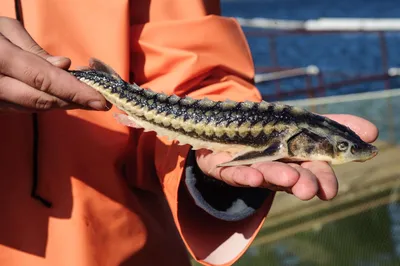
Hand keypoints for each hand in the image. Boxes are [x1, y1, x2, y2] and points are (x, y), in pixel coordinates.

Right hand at [0, 17, 106, 111]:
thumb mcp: (2, 28)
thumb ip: (33, 50)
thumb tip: (64, 66)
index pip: (44, 80)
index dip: (75, 92)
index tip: (101, 101)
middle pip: (41, 100)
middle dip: (73, 102)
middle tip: (100, 102)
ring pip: (32, 108)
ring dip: (61, 105)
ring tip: (84, 99)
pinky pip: (20, 109)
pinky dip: (43, 104)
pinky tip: (59, 100)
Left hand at [196, 114, 377, 200]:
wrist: (231, 128)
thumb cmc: (272, 129)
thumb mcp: (305, 122)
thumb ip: (336, 125)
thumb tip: (373, 132)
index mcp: (298, 159)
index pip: (315, 172)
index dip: (323, 180)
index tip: (329, 190)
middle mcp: (277, 167)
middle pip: (292, 177)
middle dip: (303, 182)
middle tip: (309, 188)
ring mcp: (252, 168)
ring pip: (266, 174)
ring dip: (278, 176)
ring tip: (289, 178)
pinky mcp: (227, 168)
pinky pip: (235, 173)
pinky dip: (244, 175)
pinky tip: (253, 175)